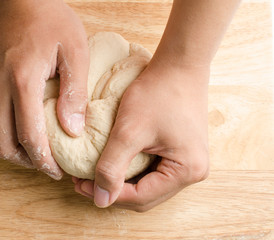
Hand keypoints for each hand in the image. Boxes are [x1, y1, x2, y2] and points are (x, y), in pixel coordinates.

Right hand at [0, 0, 88, 178]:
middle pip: (4, 144)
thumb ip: (74, 93)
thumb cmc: (51, 20)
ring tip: (32, 152)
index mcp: (22, 80)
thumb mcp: (74, 51)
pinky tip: (14, 133)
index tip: (57, 172)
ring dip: (10, 151)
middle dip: (27, 162)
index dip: (44, 161)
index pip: (29, 136)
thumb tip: (73, 130)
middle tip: (47, 164)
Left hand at [73, 59, 209, 211]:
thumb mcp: (129, 131)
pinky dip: (132, 170)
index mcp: (186, 170)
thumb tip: (99, 200)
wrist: (178, 65)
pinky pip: (153, 170)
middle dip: (114, 191)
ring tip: (95, 173)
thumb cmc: (158, 92)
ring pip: (148, 185)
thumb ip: (112, 167)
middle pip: (146, 196)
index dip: (109, 195)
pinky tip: (114, 162)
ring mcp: (188, 161)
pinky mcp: (180, 151)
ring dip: (122, 182)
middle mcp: (193, 171)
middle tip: (84, 181)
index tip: (80, 185)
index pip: (141, 197)